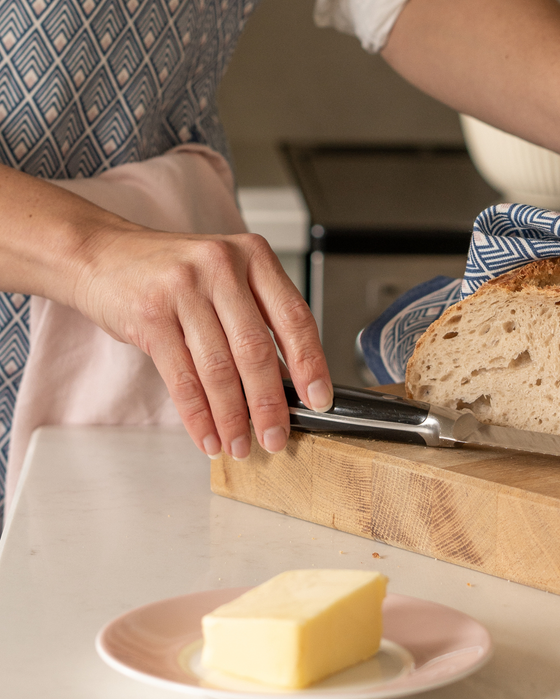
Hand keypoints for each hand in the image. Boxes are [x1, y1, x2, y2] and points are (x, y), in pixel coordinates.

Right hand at [74, 226, 331, 457]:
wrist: (101, 253)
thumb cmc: (173, 271)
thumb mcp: (226, 278)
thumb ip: (258, 318)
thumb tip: (289, 382)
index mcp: (254, 256)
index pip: (295, 317)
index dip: (310, 364)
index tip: (318, 400)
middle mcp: (222, 267)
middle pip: (256, 349)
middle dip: (270, 403)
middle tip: (277, 436)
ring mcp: (183, 288)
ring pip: (219, 369)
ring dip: (233, 417)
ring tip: (241, 445)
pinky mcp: (150, 315)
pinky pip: (182, 378)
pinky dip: (198, 416)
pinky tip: (208, 436)